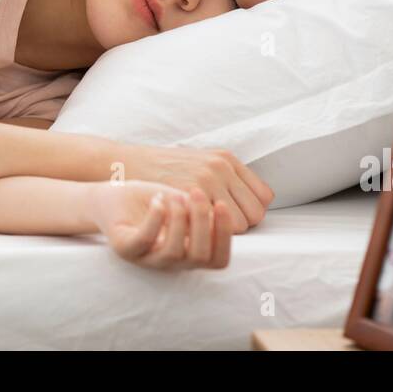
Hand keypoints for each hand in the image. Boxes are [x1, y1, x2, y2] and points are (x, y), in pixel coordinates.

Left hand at [88, 180, 230, 270]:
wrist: (113, 196)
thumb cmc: (153, 200)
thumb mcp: (185, 204)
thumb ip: (205, 210)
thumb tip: (230, 203)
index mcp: (189, 253)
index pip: (218, 259)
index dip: (225, 236)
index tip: (222, 204)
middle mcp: (171, 262)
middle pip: (200, 257)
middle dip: (203, 222)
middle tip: (197, 193)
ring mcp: (147, 258)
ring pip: (173, 253)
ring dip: (180, 219)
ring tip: (176, 195)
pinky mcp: (125, 247)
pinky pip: (143, 241)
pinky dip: (155, 219)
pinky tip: (159, 200)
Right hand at [121, 145, 274, 233]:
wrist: (128, 164)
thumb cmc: (165, 169)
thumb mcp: (201, 163)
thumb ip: (227, 179)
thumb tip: (255, 203)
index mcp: (227, 159)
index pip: (264, 196)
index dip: (252, 211)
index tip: (236, 217)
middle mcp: (221, 167)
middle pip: (256, 212)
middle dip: (242, 223)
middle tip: (221, 227)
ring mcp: (207, 179)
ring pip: (239, 223)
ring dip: (225, 232)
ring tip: (208, 230)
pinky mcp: (190, 193)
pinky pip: (216, 225)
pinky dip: (210, 232)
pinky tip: (196, 229)